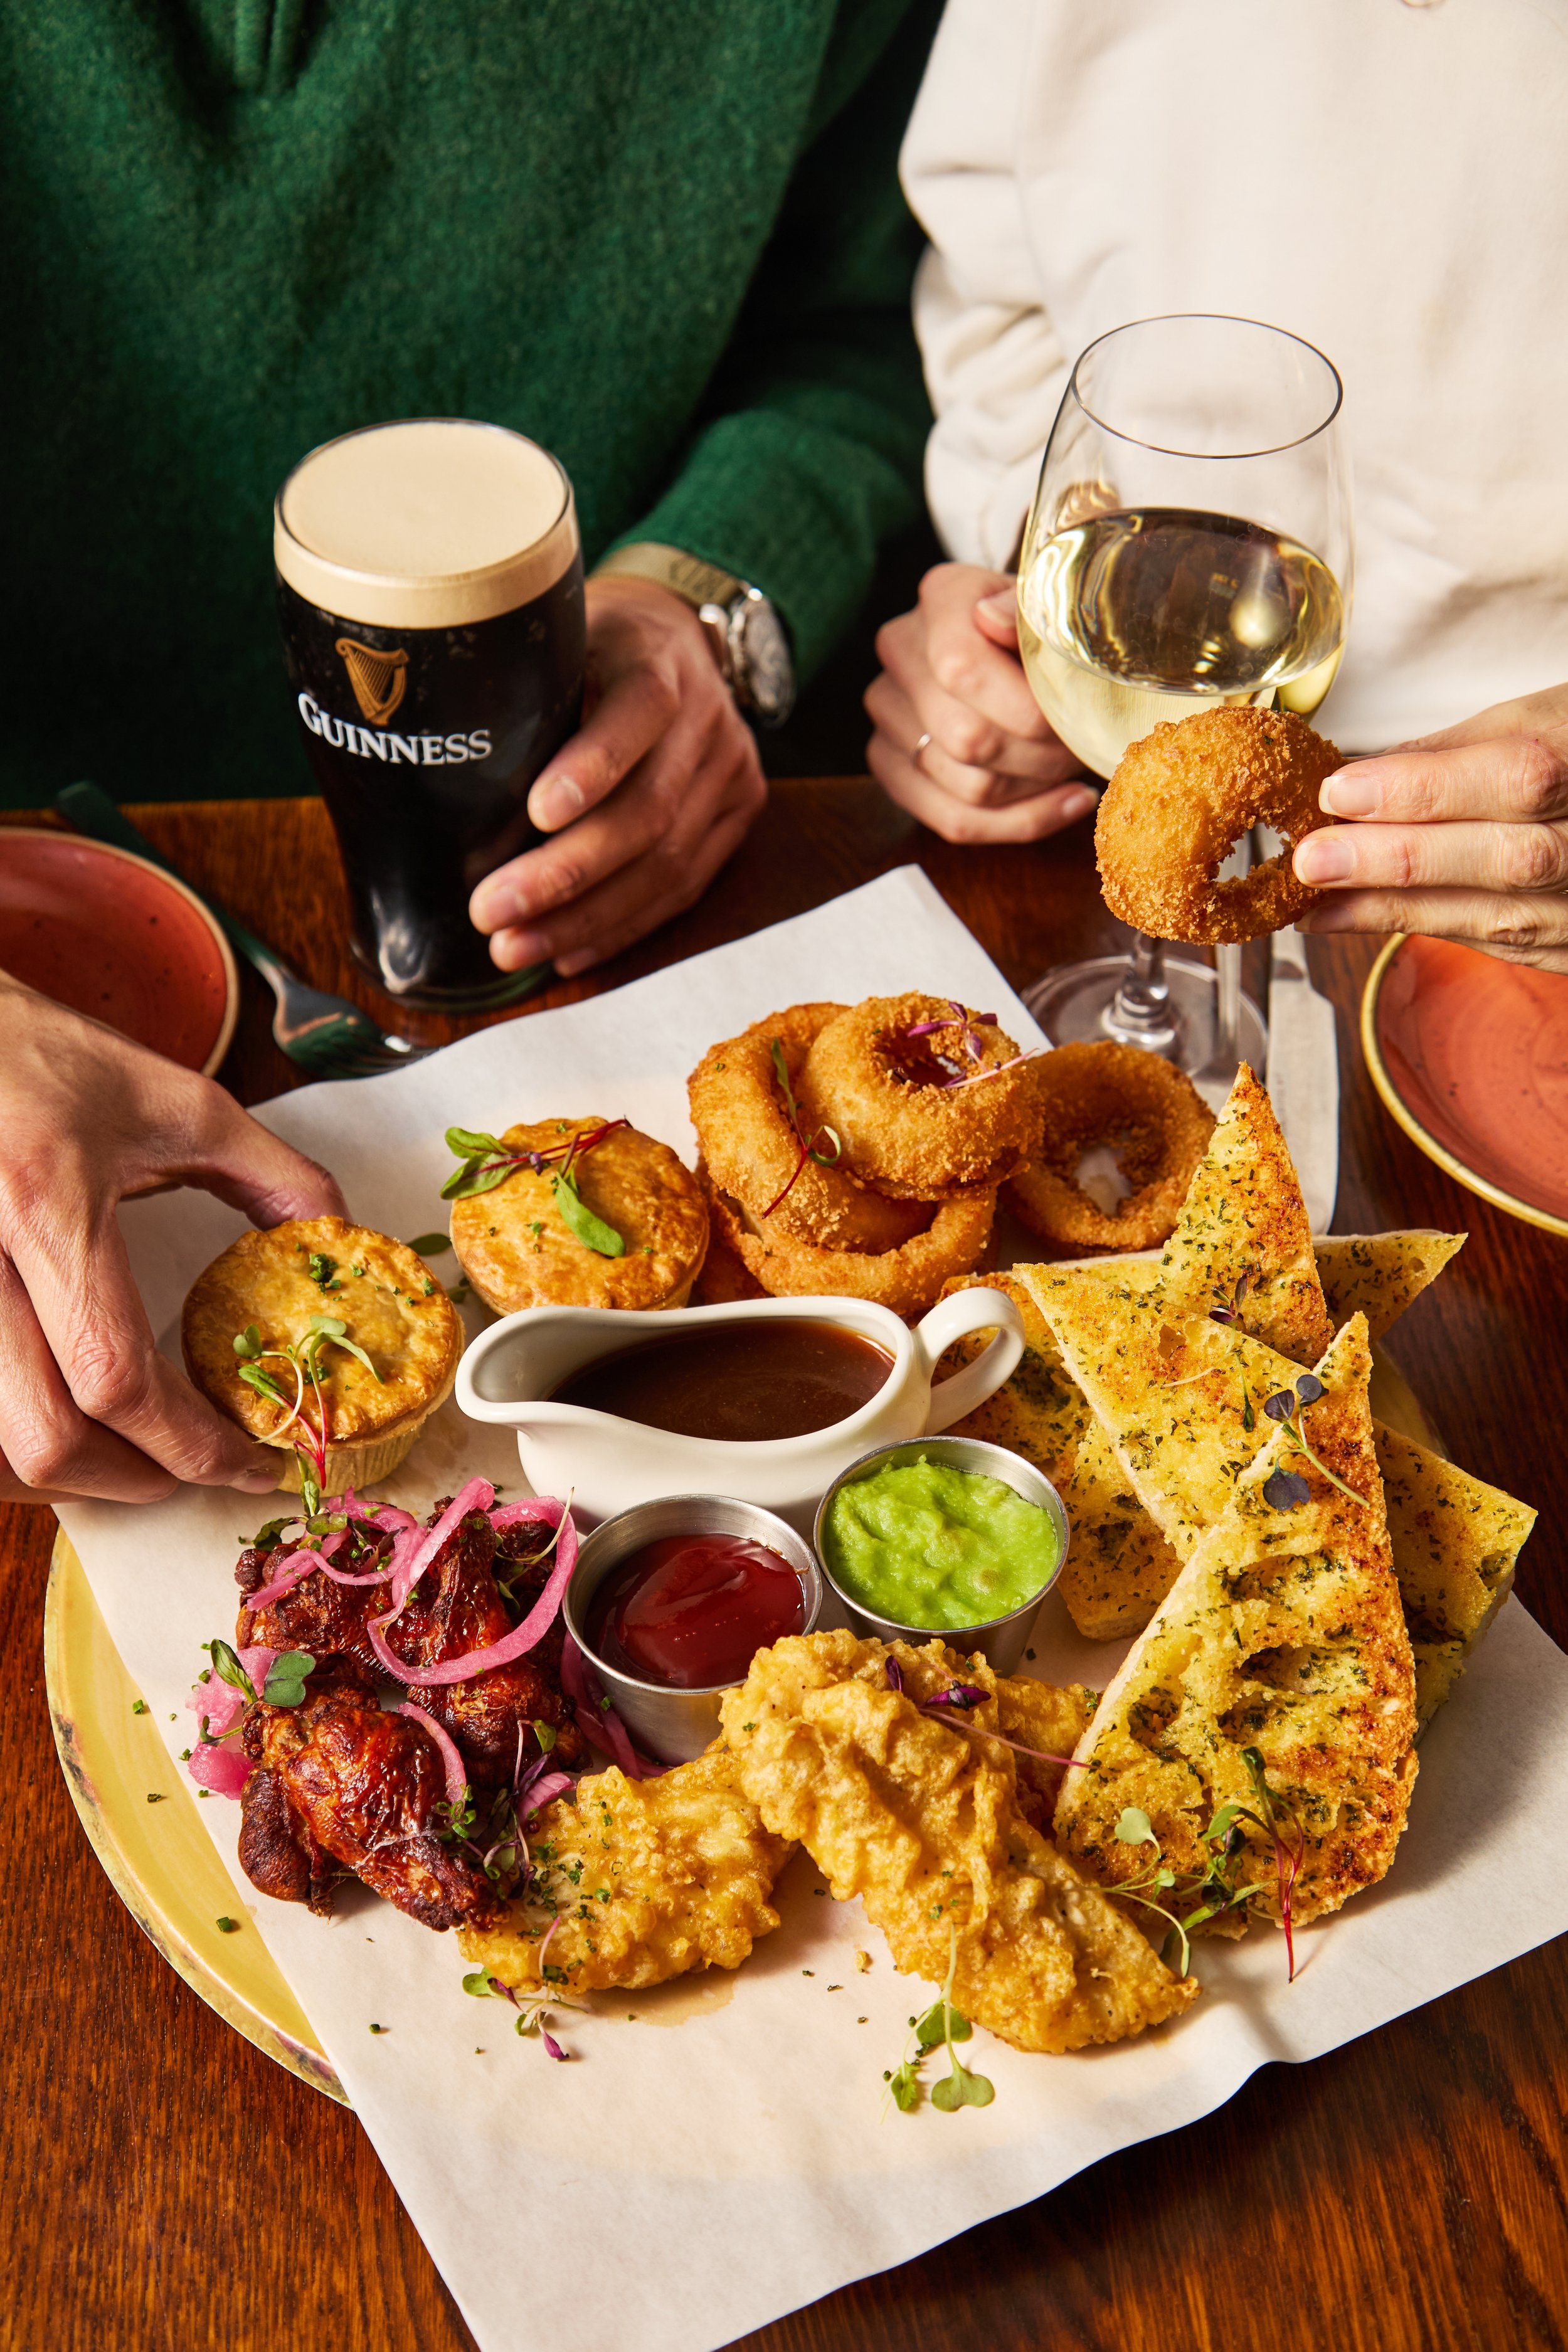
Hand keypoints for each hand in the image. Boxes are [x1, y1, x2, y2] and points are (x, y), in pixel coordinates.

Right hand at [0, 981, 345, 1504]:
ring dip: (65, 1478)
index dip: (190, 1442)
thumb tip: (337, 1242)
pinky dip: (13, 1449)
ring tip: (131, 1462)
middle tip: (192, 1470)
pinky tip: (61, 1431)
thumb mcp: (175, 1101)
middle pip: (44, 1435)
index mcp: (46, 1206)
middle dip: (131, 1480)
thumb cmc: (45, 1057)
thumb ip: (270, 1174)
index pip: (115, 1376)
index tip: (248, 1459)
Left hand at [470, 577, 767, 977]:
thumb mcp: (561, 640)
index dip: (593, 766)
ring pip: (667, 864)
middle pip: (650, 810)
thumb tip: (440, 762)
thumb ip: (528, 691)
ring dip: (585, 918)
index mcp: (662, 660)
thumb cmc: (595, 647)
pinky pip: (682, 889)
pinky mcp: (736, 817)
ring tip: (516, 946)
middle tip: (492, 911)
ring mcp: (731, 773)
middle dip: (566, 872)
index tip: (535, 812)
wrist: (679, 644)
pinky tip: (569, 952)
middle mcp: (709, 720)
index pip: (641, 710)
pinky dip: (621, 927)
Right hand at [865, 562, 1096, 843]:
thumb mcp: (1059, 608)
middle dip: (1043, 757)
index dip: (1027, 711)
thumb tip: (994, 620)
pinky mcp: (889, 764)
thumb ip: (1037, 612)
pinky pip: (956, 821)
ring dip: (1036, 789)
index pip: (962, 671)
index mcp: (942, 597)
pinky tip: (1065, 802)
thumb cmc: (1049, 627)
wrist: (1016, 639)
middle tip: (1084, 750)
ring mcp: (888, 711)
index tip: (1075, 719)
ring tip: (1072, 768)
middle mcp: (901, 650)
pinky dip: (1021, 821)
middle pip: (969, 740)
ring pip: (969, 787)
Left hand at [1294, 683, 1567, 969]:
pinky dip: (1414, 927)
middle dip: (1399, 860)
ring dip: (1389, 906)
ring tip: (1309, 896)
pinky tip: (1347, 917)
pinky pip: (1494, 941)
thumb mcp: (1549, 717)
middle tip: (1312, 857)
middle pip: (1504, 857)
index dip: (1426, 789)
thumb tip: (1365, 775)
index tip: (1341, 790)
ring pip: (1494, 911)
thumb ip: (1461, 749)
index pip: (1514, 779)